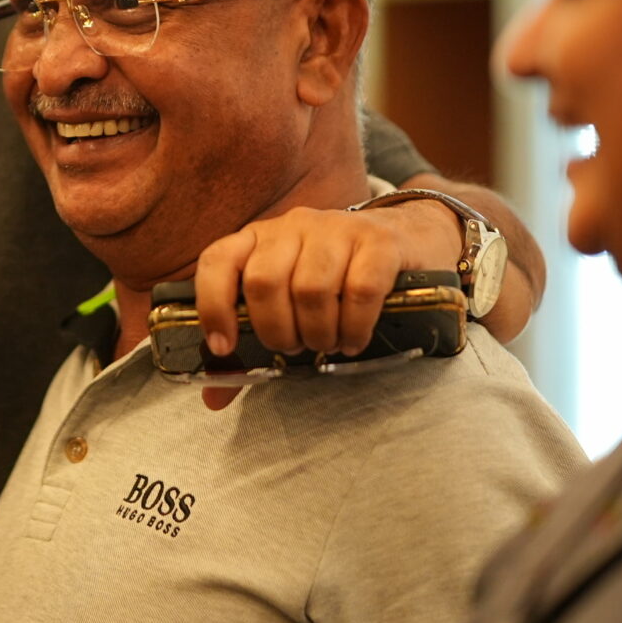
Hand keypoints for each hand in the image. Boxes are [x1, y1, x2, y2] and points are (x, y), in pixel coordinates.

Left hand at [191, 198, 462, 358]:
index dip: (213, 305)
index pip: (218, 260)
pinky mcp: (379, 241)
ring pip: (311, 288)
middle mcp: (293, 225)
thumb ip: (251, 345)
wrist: (409, 237)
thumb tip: (213, 397)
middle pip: (264, 282)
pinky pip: (360, 290)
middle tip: (297, 348)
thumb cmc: (339, 276)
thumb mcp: (292, 301)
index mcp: (260, 238)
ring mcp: (337, 228)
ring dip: (318, 332)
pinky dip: (354, 326)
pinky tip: (355, 340)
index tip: (224, 347)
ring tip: (328, 345)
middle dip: (277, 330)